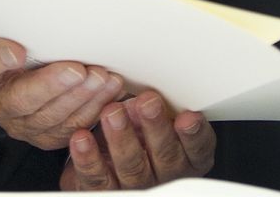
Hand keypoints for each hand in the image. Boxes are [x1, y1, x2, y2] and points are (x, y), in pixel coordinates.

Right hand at [0, 38, 124, 148]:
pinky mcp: (50, 135)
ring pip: (55, 120)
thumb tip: (15, 53)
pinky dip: (95, 109)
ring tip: (102, 79)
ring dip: (83, 99)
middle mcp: (0, 109)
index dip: (1, 62)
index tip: (17, 52)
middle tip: (81, 70)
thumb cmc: (11, 52)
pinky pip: (73, 128)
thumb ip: (1, 47)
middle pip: (27, 102)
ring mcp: (26, 127)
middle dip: (58, 87)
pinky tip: (111, 92)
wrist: (19, 74)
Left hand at [61, 93, 214, 189]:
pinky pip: (98, 177)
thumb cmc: (138, 136)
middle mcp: (164, 176)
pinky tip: (82, 138)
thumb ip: (156, 107)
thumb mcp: (154, 118)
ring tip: (112, 113)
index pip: (197, 149)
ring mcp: (135, 186)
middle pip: (165, 156)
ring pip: (131, 166)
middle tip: (146, 103)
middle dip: (156, 127)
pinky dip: (89, 157)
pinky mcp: (106, 190)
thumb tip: (146, 93)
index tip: (188, 116)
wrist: (107, 166)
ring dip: (122, 138)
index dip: (194, 134)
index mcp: (186, 158)